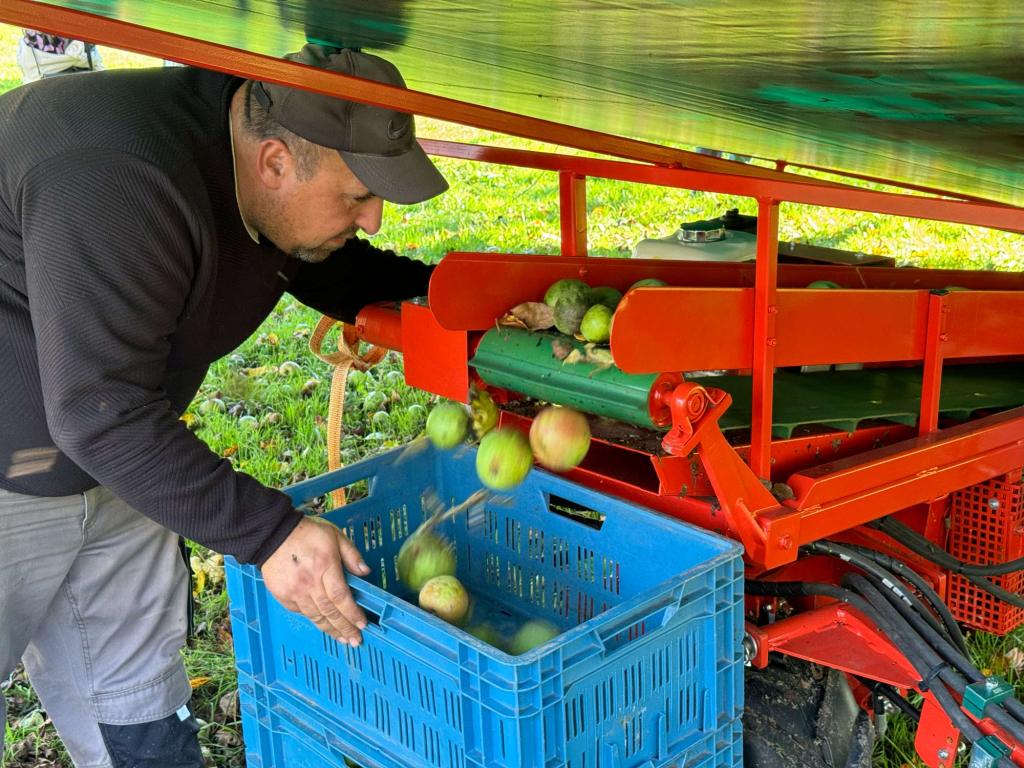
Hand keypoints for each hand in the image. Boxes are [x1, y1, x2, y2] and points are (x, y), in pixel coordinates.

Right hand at [260, 516, 370, 644]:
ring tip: (342, 639)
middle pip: (330, 612)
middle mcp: (310, 583)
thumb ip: (352, 555)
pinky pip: (301, 612)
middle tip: (355, 640)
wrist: (272, 534)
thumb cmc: (305, 533)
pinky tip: (323, 624)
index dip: (353, 613)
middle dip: (345, 628)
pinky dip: (313, 619)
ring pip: (316, 616)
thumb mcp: (335, 535)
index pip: (341, 597)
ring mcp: (295, 592)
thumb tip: (366, 573)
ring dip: (330, 629)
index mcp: (325, 567)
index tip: (362, 624)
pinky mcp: (283, 596)